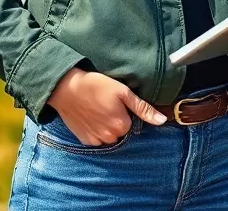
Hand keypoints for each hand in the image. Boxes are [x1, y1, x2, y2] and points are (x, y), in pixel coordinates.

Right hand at [46, 67, 166, 144]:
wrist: (65, 88)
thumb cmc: (95, 85)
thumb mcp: (123, 92)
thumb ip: (143, 108)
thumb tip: (162, 120)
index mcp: (121, 125)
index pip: (132, 123)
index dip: (126, 112)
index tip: (116, 102)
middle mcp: (109, 137)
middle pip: (120, 131)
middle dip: (116, 120)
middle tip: (106, 104)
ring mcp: (95, 140)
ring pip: (109, 136)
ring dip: (106, 126)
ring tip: (97, 109)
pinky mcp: (84, 140)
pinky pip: (96, 139)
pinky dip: (95, 130)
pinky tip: (89, 116)